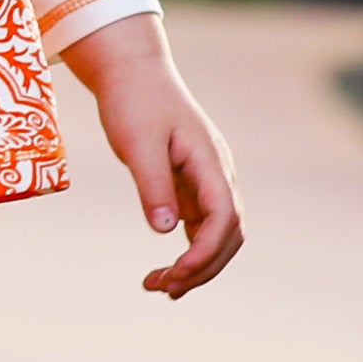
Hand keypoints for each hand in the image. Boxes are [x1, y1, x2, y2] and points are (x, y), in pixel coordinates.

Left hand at [58, 8, 242, 300]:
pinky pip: (201, 228)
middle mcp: (217, 173)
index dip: (206, 250)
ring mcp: (207, 181)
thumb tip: (165, 230)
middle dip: (203, 267)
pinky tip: (165, 271)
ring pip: (218, 235)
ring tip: (159, 287)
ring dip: (197, 265)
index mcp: (210, 160)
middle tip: (163, 288)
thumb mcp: (137, 142)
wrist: (133, 73)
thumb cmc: (134, 102)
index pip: (224, 216)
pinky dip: (188, 252)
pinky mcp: (192, 186)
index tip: (177, 272)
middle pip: (229, 233)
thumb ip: (152, 184)